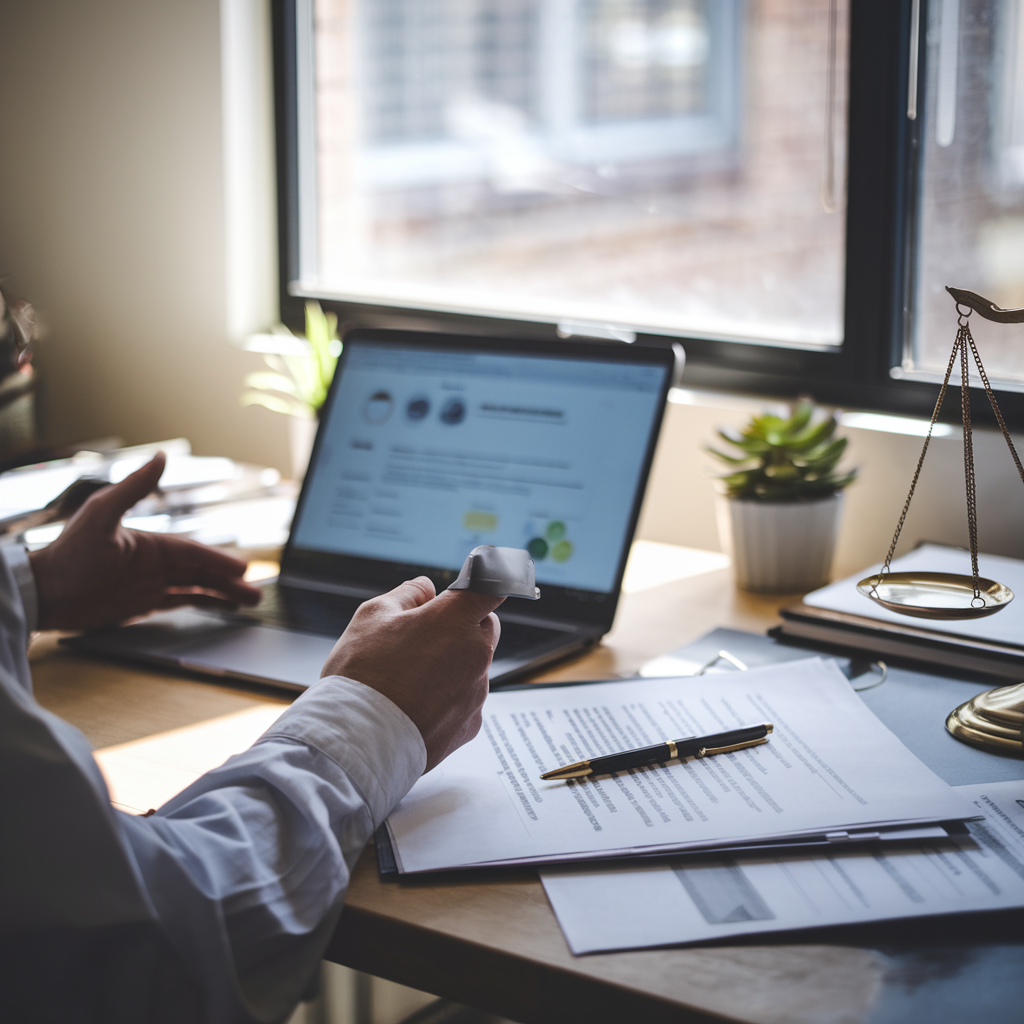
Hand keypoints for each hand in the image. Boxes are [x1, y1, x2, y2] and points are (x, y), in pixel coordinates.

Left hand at [28, 453, 260, 629]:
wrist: (43, 593)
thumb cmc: (68, 553)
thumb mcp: (101, 516)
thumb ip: (134, 487)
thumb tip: (162, 456)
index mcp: (150, 543)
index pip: (194, 553)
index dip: (219, 561)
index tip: (242, 569)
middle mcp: (154, 562)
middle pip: (202, 572)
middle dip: (230, 582)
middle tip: (256, 592)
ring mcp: (149, 583)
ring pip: (197, 588)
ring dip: (223, 595)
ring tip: (250, 603)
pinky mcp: (141, 603)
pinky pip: (181, 603)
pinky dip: (203, 604)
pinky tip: (220, 608)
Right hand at [321, 577, 503, 770]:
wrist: (357, 743)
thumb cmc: (362, 677)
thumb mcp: (372, 616)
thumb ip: (407, 595)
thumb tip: (425, 589)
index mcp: (454, 619)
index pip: (491, 587)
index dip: (487, 581)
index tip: (478, 584)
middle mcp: (475, 653)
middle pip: (484, 627)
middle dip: (462, 625)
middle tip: (424, 636)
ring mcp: (477, 691)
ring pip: (474, 666)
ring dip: (453, 664)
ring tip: (410, 679)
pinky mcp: (471, 724)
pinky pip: (467, 700)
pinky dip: (449, 698)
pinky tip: (416, 704)